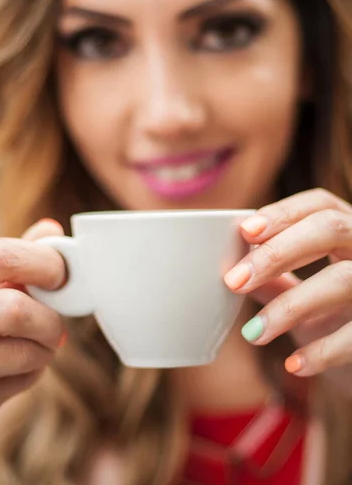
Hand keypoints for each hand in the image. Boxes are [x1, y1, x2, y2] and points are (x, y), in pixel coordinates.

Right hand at [0, 219, 65, 443]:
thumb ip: (12, 261)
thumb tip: (50, 230)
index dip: (41, 263)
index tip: (60, 275)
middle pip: (13, 308)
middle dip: (49, 320)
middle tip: (56, 326)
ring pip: (16, 352)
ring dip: (41, 351)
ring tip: (39, 350)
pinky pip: (10, 386)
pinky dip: (27, 377)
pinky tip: (18, 372)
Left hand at [223, 189, 351, 392]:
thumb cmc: (338, 321)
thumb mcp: (305, 294)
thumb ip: (273, 278)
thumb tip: (229, 267)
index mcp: (349, 232)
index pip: (320, 204)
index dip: (283, 212)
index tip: (244, 231)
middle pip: (330, 228)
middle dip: (277, 252)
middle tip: (234, 280)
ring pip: (342, 279)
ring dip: (290, 306)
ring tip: (253, 332)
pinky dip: (323, 351)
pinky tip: (293, 364)